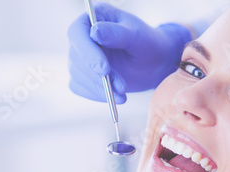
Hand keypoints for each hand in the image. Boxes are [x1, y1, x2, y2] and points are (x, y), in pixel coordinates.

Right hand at [67, 2, 190, 102]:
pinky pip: (81, 88)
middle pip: (76, 57)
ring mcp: (79, 56)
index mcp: (93, 17)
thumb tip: (94, 32)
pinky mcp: (81, 75)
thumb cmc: (147, 43)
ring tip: (123, 91)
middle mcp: (82, 36)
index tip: (104, 70)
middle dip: (98, 76)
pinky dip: (98, 95)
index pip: (77, 33)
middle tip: (121, 86)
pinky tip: (116, 96)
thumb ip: (117, 33)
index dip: (87, 52)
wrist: (152, 63)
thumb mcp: (137, 36)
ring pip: (78, 75)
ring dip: (101, 87)